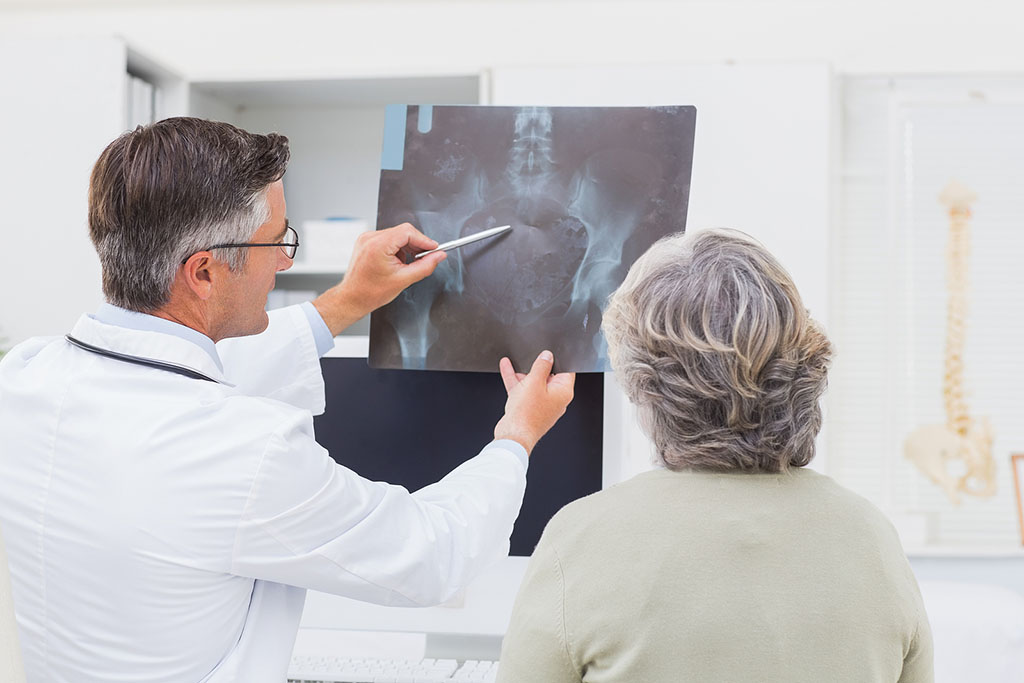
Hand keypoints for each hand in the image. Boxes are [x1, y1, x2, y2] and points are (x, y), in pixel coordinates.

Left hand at [313, 223, 445, 334]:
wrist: (353, 298)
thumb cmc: (371, 292)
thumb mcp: (404, 280)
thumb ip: (425, 266)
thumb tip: (438, 256)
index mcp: (378, 245)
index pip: (408, 232)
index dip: (424, 240)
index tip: (434, 249)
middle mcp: (371, 238)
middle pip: (403, 231)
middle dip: (416, 245)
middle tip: (424, 258)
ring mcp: (367, 238)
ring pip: (397, 235)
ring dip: (407, 247)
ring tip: (406, 264)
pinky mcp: (367, 241)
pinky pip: (389, 239)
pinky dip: (398, 248)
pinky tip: (397, 262)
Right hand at [493, 351, 575, 454]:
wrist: (513, 435)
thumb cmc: (527, 414)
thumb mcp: (534, 382)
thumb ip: (541, 366)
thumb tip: (547, 356)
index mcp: (563, 392)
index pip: (566, 371)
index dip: (558, 360)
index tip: (549, 353)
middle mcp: (555, 399)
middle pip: (549, 376)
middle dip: (538, 366)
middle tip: (531, 358)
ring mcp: (542, 404)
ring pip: (534, 383)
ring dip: (524, 373)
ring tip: (517, 362)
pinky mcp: (529, 408)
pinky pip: (524, 390)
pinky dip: (516, 380)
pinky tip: (507, 368)